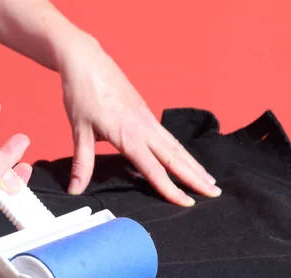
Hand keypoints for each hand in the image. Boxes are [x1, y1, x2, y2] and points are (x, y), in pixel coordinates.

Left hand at [57, 34, 220, 206]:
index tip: (188, 203)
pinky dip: (182, 153)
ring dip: (195, 165)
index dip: (171, 189)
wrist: (86, 61)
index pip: (154, 169)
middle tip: (215, 194)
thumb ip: (82, 163)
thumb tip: (74, 190)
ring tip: (210, 181)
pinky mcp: (147, 115)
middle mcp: (144, 128)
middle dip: (196, 178)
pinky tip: (188, 161)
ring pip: (177, 147)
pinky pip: (170, 138)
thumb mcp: (79, 130)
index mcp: (128, 135)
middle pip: (175, 158)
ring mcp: (148, 120)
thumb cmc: (82, 94)